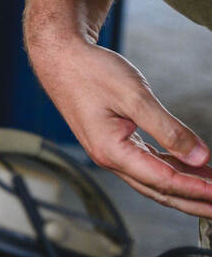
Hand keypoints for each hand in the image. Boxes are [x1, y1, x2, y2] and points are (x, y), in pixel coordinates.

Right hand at [32, 39, 211, 215]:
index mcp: (111, 151)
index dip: (196, 188)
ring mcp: (110, 151)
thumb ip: (168, 129)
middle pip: (159, 190)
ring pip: (154, 180)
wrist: (59, 56)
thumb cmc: (89, 71)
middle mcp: (109, 157)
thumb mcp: (134, 96)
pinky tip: (189, 166)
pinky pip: (147, 164)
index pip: (163, 180)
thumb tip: (200, 157)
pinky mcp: (113, 141)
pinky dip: (170, 168)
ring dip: (184, 186)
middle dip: (193, 200)